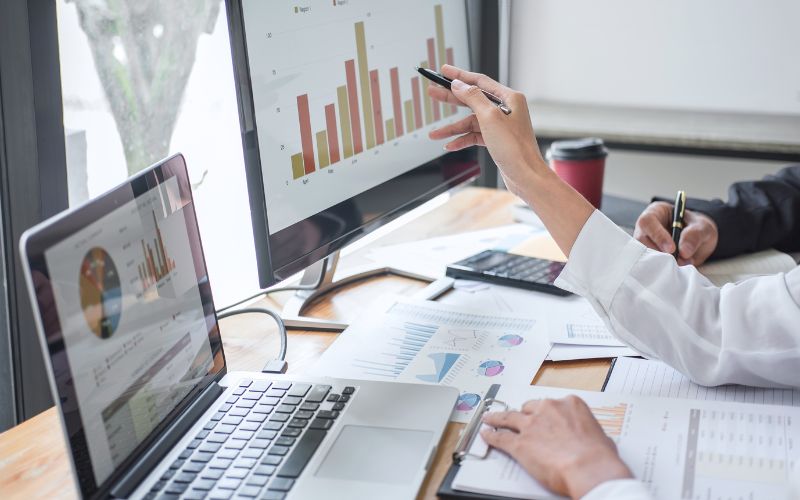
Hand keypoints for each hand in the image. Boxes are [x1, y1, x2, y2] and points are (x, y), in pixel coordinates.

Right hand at [428, 65, 546, 194]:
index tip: (444, 71)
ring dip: (452, 128)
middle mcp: (506, 109)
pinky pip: (475, 135)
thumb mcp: (490, 117)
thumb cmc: (514, 147)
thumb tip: (458, 85)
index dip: (460, 75)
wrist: (525, 176)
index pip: (480, 81)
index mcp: (509, 98)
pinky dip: (462, 140)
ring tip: (434, 134)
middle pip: (472, 99)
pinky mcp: (496, 140)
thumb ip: (473, 98)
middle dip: (451, 98)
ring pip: (471, 121)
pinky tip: (450, 145)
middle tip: (433, 93)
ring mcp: (500, 125)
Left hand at [481, 396, 631, 498]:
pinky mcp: (520, 443)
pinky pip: (501, 437)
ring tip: (490, 418)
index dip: (545, 412)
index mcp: (569, 404)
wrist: (589, 468)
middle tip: (517, 418)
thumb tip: (586, 438)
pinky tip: (486, 434)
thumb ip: (585, 430)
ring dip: (497, 418)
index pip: (551, 404)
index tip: (542, 415)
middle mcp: (548, 409)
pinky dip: (492, 436)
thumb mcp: (599, 434)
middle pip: (528, 408)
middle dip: (523, 414)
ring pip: (508, 417)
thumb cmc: (599, 455)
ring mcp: (531, 425)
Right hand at [634, 202, 718, 265]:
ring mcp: (646, 244)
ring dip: (660, 262)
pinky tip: (673, 269)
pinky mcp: (649, 258)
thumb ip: (695, 235)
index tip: (672, 249)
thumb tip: (684, 251)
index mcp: (656, 212)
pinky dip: (661, 268)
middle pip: (641, 240)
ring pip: (644, 254)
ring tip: (679, 265)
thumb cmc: (698, 228)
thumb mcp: (703, 227)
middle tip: (677, 261)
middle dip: (659, 252)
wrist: (700, 242)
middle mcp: (647, 228)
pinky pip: (649, 264)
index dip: (658, 235)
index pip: (647, 221)